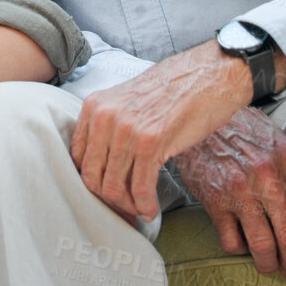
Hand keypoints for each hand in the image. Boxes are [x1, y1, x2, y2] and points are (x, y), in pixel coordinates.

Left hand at [69, 41, 251, 223]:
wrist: (207, 75)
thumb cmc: (172, 91)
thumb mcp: (126, 102)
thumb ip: (109, 128)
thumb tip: (104, 167)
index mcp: (94, 107)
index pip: (78, 158)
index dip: (91, 184)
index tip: (106, 196)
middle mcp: (104, 117)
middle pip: (92, 177)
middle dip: (108, 200)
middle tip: (124, 210)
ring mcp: (126, 130)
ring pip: (113, 186)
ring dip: (128, 206)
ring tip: (140, 209)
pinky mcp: (151, 142)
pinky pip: (140, 187)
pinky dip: (144, 205)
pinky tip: (151, 209)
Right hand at [174, 108, 285, 277]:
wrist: (202, 114)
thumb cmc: (243, 131)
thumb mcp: (279, 145)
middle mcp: (267, 175)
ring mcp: (239, 188)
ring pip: (263, 246)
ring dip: (269, 264)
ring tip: (269, 266)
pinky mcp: (214, 200)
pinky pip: (232, 241)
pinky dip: (239, 249)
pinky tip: (241, 242)